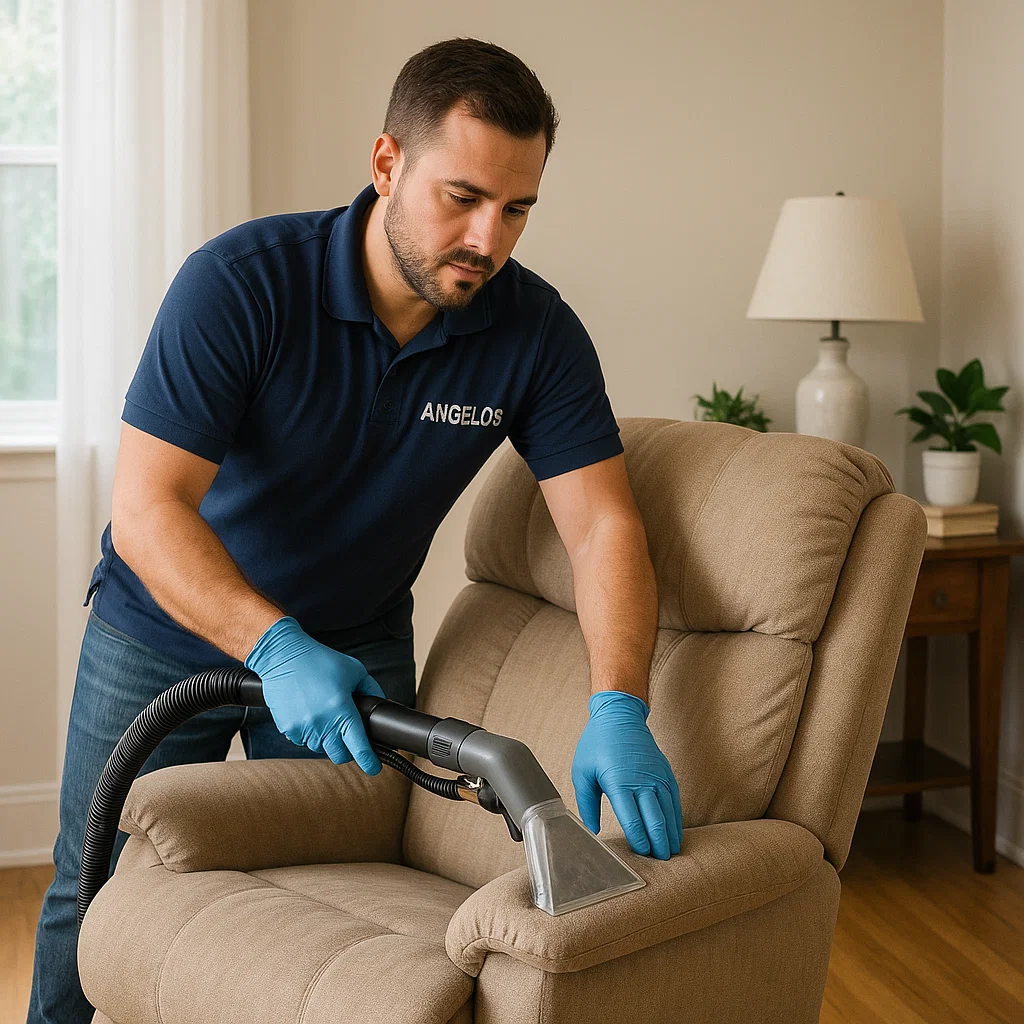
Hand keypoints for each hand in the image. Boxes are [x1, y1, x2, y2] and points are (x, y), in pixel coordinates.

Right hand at [244, 616, 385, 772]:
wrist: (283, 656)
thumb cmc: (320, 661)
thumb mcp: (355, 670)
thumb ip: (371, 689)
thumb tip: (380, 706)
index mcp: (342, 710)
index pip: (359, 747)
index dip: (369, 761)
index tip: (374, 768)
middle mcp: (322, 724)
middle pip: (339, 755)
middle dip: (347, 749)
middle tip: (348, 736)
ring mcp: (303, 728)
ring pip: (320, 747)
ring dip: (326, 739)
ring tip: (325, 716)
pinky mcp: (287, 728)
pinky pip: (302, 740)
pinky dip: (308, 733)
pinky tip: (309, 713)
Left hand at [571, 690, 682, 859]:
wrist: (620, 715)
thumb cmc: (597, 744)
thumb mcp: (582, 772)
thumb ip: (586, 803)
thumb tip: (591, 831)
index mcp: (619, 782)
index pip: (633, 819)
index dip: (638, 841)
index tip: (640, 856)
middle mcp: (642, 780)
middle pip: (655, 820)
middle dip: (658, 844)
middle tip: (659, 863)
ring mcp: (657, 776)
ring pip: (669, 813)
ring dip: (670, 835)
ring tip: (669, 855)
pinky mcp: (666, 773)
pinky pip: (674, 801)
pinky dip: (676, 820)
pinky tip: (675, 834)